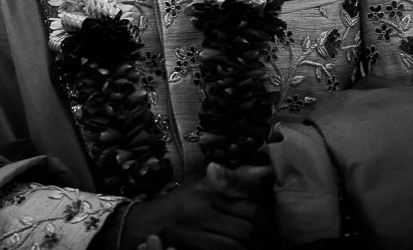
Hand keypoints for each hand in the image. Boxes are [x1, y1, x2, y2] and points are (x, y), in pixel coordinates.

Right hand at [120, 162, 273, 249]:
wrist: (144, 228)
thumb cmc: (179, 209)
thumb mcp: (202, 189)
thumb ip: (232, 181)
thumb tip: (267, 170)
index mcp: (206, 187)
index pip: (249, 191)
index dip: (264, 206)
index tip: (268, 216)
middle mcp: (201, 202)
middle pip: (251, 217)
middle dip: (263, 229)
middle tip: (265, 235)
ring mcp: (195, 224)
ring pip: (243, 237)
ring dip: (253, 245)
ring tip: (254, 245)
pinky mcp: (191, 241)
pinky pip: (228, 249)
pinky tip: (239, 249)